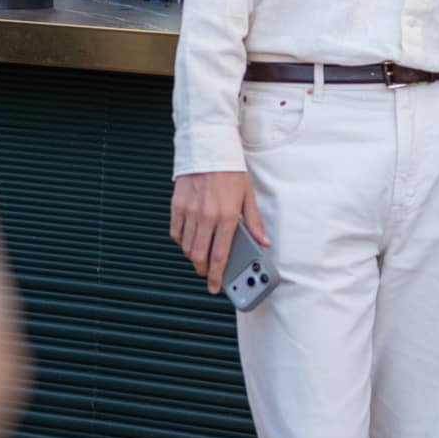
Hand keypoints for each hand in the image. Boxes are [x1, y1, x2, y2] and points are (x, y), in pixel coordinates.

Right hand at [170, 171, 268, 293]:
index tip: (214, 286)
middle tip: (207, 273)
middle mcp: (206, 216)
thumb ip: (253, 222)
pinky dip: (181, 241)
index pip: (220, 255)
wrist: (208, 150)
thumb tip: (263, 242)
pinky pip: (175, 232)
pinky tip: (189, 240)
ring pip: (186, 246)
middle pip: (199, 255)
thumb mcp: (248, 197)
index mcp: (226, 216)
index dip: (216, 275)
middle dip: (202, 269)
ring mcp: (188, 212)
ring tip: (201, 256)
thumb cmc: (230, 173)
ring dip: (193, 256)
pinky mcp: (176, 206)